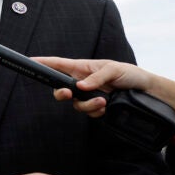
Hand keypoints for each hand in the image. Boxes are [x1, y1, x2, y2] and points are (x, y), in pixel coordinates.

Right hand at [34, 57, 174, 126]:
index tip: (29, 61)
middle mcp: (81, 82)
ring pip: (75, 104)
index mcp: (81, 68)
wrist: (145, 91)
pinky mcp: (95, 107)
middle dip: (60, 94)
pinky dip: (96, 112)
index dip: (42, 63)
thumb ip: (96, 77)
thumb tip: (80, 87)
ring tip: (103, 102)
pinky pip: (88, 113)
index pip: (57, 64)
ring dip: (87, 105)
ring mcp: (87, 96)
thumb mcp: (113, 70)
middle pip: (60, 89)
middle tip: (68, 94)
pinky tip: (107, 107)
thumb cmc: (128, 73)